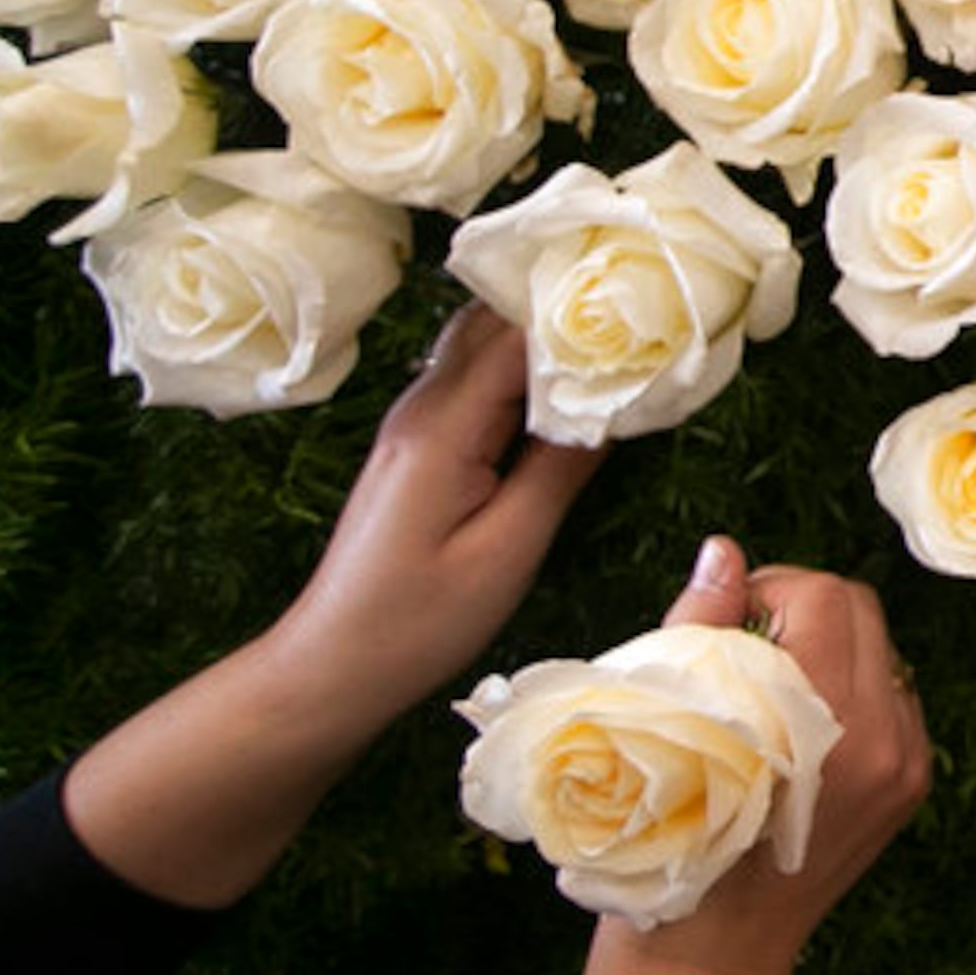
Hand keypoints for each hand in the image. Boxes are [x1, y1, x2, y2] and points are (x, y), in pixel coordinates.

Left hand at [260, 305, 603, 739]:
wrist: (332, 663)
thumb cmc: (417, 620)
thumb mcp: (506, 551)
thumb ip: (561, 468)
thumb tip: (615, 406)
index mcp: (442, 428)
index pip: (515, 335)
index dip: (581, 319)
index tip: (642, 314)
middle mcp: (421, 408)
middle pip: (493, 323)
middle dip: (562, 311)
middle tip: (636, 316)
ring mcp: (415, 425)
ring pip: (483, 349)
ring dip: (542, 342)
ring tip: (612, 349)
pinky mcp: (419, 448)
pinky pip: (477, 386)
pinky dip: (522, 376)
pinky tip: (563, 397)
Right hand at [575, 540, 933, 974]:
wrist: (712, 955)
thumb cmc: (667, 841)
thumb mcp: (668, 728)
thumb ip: (703, 627)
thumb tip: (725, 553)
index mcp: (824, 722)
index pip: (824, 597)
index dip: (770, 587)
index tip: (727, 615)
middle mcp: (883, 739)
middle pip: (862, 612)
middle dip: (802, 609)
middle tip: (744, 640)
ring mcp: (906, 765)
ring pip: (881, 654)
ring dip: (829, 650)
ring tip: (768, 686)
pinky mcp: (912, 785)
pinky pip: (893, 700)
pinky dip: (850, 692)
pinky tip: (798, 726)